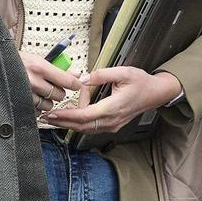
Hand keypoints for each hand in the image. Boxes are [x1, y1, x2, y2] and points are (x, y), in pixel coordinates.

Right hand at [19, 46, 83, 107]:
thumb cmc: (16, 61)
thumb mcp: (36, 59)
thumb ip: (57, 68)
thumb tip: (77, 74)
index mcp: (40, 66)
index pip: (67, 80)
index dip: (74, 85)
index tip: (76, 85)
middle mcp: (33, 80)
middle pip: (59, 95)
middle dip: (58, 92)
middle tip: (51, 87)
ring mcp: (25, 93)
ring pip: (49, 105)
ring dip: (47, 101)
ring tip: (40, 93)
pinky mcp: (19, 102)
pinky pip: (36, 111)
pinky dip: (37, 108)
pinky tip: (32, 99)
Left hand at [39, 66, 183, 134]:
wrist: (156, 94)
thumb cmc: (141, 82)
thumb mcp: (123, 72)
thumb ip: (100, 75)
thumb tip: (81, 78)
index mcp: (113, 107)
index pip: (85, 115)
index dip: (67, 116)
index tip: (52, 113)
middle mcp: (112, 120)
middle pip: (82, 126)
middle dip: (62, 122)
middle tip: (45, 117)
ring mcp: (112, 124)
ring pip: (86, 128)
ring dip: (68, 125)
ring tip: (52, 119)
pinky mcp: (112, 125)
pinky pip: (92, 127)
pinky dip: (78, 124)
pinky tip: (68, 120)